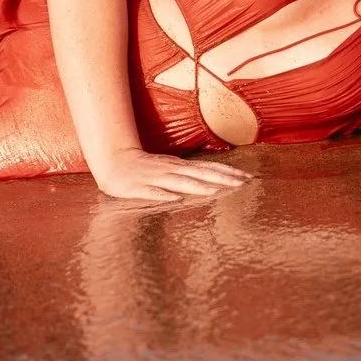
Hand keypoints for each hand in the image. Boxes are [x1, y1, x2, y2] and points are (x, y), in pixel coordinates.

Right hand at [88, 147, 250, 201]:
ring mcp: (154, 178)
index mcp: (179, 166)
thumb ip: (188, 174)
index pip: (208, 168)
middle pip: (199, 173)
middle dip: (221, 178)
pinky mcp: (138, 187)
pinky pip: (152, 192)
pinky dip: (165, 194)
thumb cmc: (144, 168)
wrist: (113, 161)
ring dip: (197, 186)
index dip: (227, 172)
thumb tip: (213, 179)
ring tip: (214, 191)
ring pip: (179, 181)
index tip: (248, 178)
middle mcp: (170, 169)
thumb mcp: (169, 168)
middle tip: (242, 184)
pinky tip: (175, 199)